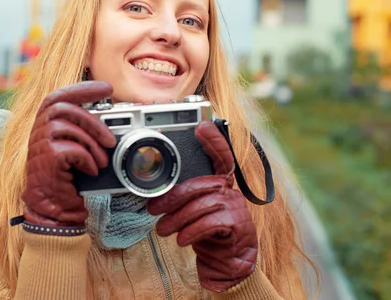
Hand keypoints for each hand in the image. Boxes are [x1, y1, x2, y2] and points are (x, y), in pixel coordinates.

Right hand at [21, 81, 116, 226]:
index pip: (59, 96)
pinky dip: (87, 159)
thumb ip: (83, 133)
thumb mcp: (73, 150)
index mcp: (44, 125)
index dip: (83, 89)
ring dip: (93, 144)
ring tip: (103, 161)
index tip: (106, 88)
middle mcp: (38, 130)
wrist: (51, 208)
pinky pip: (73, 149)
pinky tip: (92, 170)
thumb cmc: (65, 179)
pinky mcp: (46, 157)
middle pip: (64, 108)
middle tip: (111, 138)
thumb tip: (110, 125)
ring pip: (70, 127)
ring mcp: (39, 143)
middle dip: (93, 121)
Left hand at [147, 120, 257, 291]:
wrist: (227, 264)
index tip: (202, 125)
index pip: (220, 156)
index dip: (213, 140)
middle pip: (199, 184)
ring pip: (201, 205)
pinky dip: (191, 232)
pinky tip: (182, 240)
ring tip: (163, 230)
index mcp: (219, 183)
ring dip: (176, 219)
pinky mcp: (237, 225)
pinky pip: (209, 223)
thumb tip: (154, 196)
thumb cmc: (206, 233)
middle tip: (152, 210)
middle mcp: (230, 191)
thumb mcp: (192, 212)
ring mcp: (236, 207)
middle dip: (171, 197)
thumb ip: (182, 198)